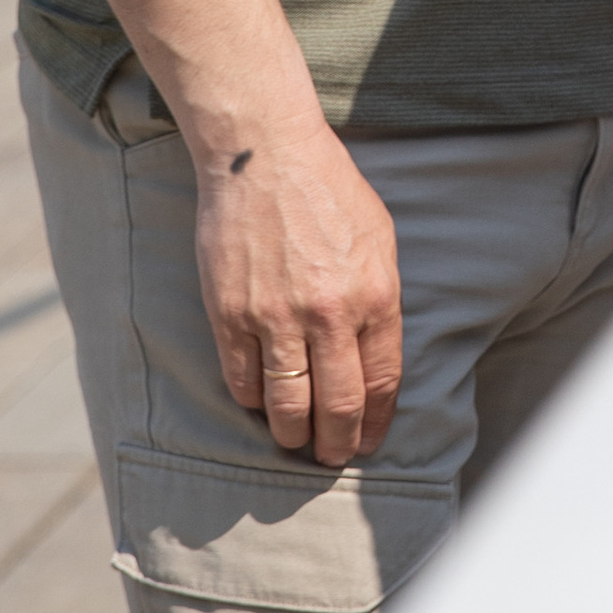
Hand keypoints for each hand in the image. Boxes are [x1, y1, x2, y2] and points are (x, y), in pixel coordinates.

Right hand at [194, 121, 403, 467]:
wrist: (265, 154)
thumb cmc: (328, 191)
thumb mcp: (378, 240)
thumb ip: (379, 301)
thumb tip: (373, 359)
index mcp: (376, 295)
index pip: (381, 384)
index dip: (376, 423)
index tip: (370, 442)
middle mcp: (329, 314)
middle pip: (338, 407)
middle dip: (337, 445)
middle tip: (331, 457)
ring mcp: (277, 317)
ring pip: (287, 406)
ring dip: (294, 436)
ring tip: (297, 442)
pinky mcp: (231, 314)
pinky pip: (243, 382)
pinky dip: (254, 403)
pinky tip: (262, 404)